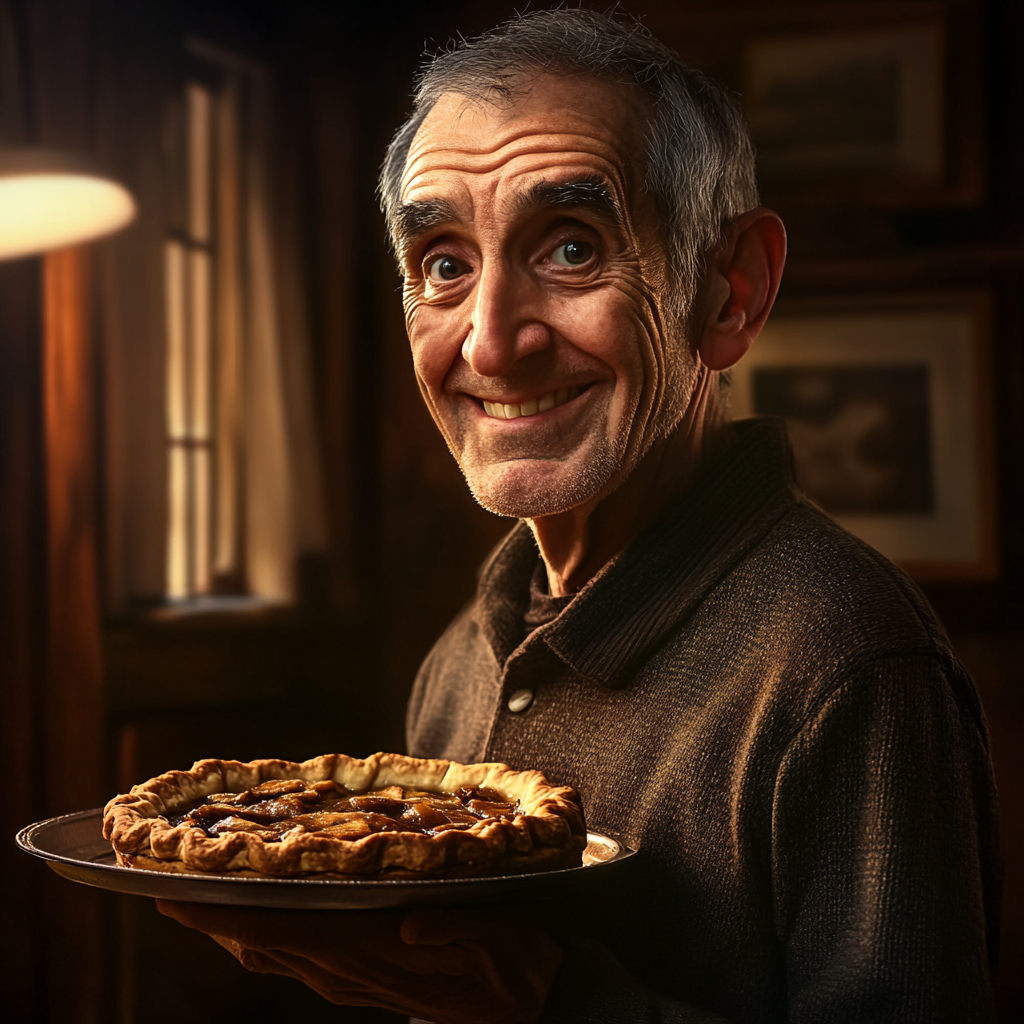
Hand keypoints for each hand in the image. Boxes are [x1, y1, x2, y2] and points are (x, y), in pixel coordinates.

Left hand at [156, 899, 562, 1023]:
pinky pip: (297, 960)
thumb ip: (457, 929)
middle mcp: (351, 972)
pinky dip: (265, 938)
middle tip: (164, 889)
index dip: (228, 917)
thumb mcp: (499, 937)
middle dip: (213, 921)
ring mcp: (352, 980)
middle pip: (265, 945)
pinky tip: (255, 922)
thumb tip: (412, 922)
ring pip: (275, 956)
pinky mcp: (362, 980)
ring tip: (196, 902)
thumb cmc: (514, 963)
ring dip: (233, 930)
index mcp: (374, 956)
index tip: (176, 897)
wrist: (527, 1006)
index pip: (288, 933)